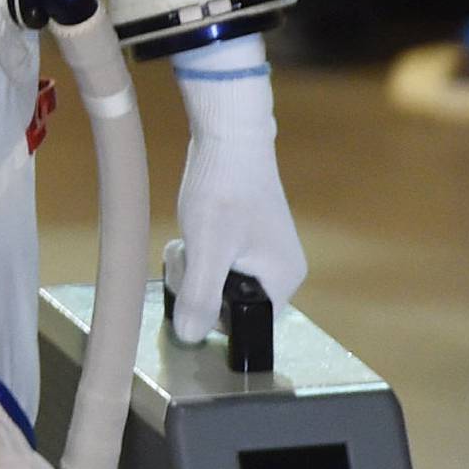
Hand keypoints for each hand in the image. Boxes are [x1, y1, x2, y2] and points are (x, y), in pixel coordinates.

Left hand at [169, 36, 305, 343]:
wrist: (227, 131)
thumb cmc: (223, 187)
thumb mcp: (207, 248)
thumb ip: (200, 296)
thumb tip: (190, 337)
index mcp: (282, 280)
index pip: (243, 325)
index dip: (211, 312)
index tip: (194, 280)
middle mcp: (280, 269)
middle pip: (228, 303)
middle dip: (198, 283)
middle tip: (187, 250)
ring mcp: (264, 249)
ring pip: (218, 280)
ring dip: (194, 264)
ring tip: (187, 236)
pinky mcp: (246, 233)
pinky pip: (217, 259)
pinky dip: (199, 247)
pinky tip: (192, 226)